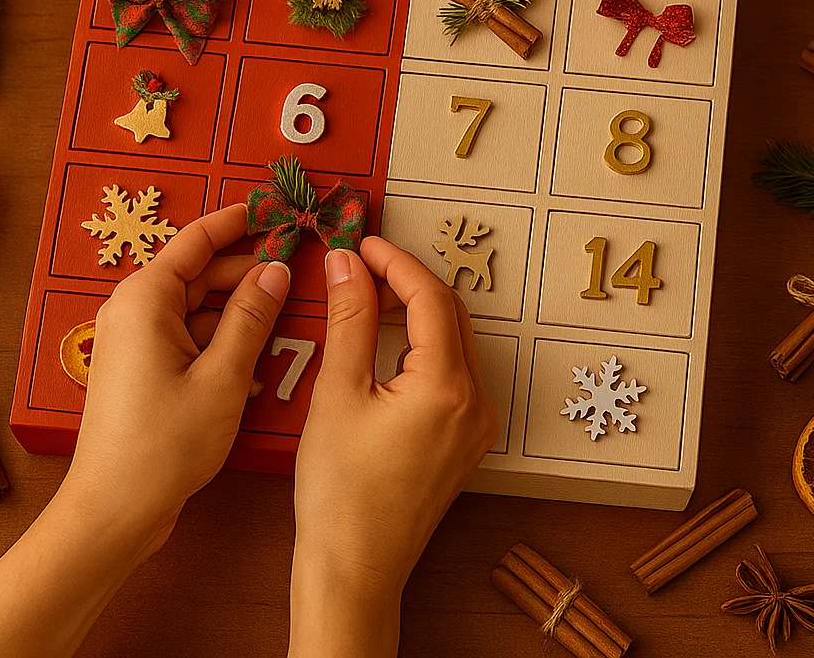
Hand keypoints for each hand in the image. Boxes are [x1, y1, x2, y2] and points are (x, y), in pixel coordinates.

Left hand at [63, 203, 289, 550]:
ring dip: (239, 310)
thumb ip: (252, 316)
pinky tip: (258, 357)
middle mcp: (134, 310)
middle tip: (298, 271)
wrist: (114, 511)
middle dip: (247, 271)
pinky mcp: (142, 367)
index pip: (197, 240)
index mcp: (146, 299)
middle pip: (200, 273)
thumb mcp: (223, 376)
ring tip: (287, 318)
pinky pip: (189, 335)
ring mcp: (136, 340)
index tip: (275, 211)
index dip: (238, 222)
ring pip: (198, 307)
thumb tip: (277, 270)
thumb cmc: (166, 443)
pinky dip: (222, 338)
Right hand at [289, 238, 497, 656]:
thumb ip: (348, 318)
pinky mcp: (467, 439)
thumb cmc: (339, 493)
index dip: (395, 262)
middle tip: (362, 264)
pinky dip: (424, 345)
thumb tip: (346, 264)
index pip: (430, 298)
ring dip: (418, 311)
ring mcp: (477, 423)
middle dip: (408, 282)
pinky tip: (390, 341)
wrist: (353, 570)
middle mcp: (476, 402)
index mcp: (448, 387)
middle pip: (450, 314)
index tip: (361, 243)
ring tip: (370, 294)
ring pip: (455, 341)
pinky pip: (455, 371)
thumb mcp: (337, 393)